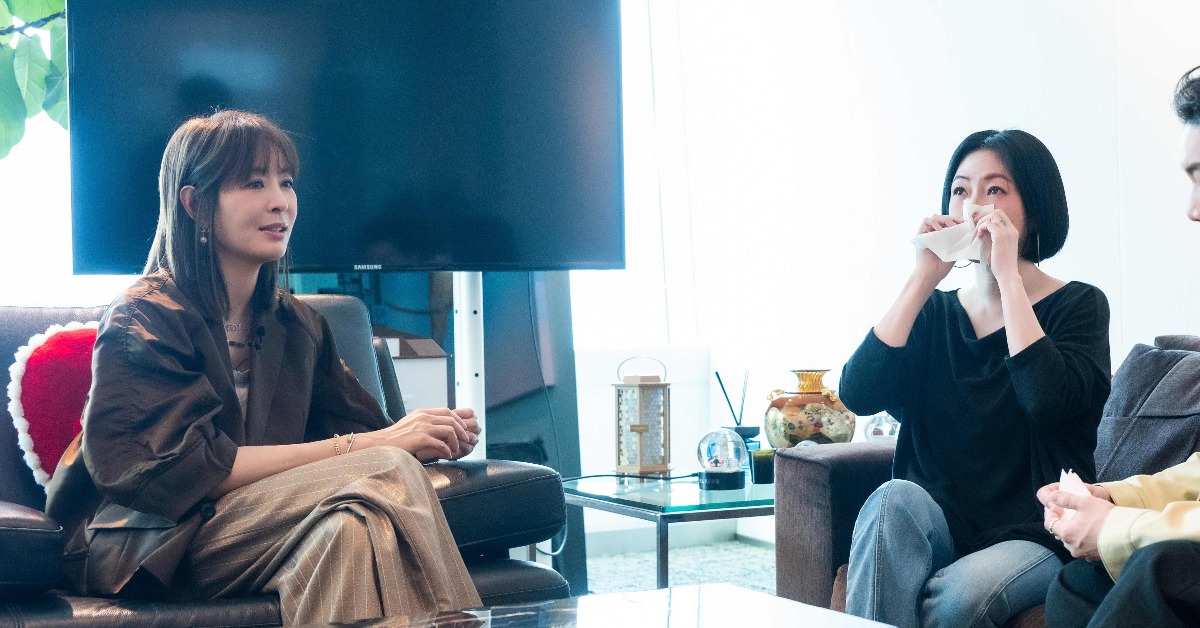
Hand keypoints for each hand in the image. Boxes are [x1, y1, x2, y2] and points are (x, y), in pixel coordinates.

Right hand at [361, 407, 480, 461]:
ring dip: (456, 441)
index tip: (463, 430)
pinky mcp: (420, 438)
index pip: (448, 411)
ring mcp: (422, 426)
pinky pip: (441, 443)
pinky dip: (447, 450)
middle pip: (452, 419)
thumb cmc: (395, 438)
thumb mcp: (411, 425)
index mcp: (423, 412)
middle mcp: (424, 417)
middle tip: (466, 440)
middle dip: (462, 430)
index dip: (459, 420)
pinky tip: (448, 455)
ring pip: (450, 430)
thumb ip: (425, 423)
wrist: (379, 443)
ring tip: (457, 449)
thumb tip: (439, 429)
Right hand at [914, 214, 958, 283]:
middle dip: (951, 218)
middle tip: (957, 224)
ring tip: (949, 226)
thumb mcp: (955, 250)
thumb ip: (960, 240)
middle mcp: (934, 233)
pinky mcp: (920, 235)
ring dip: (943, 219)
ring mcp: (927, 233)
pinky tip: (939, 229)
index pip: (949, 222)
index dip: (956, 220)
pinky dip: (933, 222)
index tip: (963, 222)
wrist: (932, 273)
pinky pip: (925, 221)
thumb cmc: (943, 265)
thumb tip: (969, 230)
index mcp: (942, 236)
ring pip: (934, 217)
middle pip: (942, 218)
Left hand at [973, 207, 1020, 280]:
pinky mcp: (1000, 236)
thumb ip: (990, 237)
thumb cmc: (1001, 264)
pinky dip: (981, 228)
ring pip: (993, 216)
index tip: (980, 225)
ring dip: (982, 222)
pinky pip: (988, 224)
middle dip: (984, 216)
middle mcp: (1012, 230)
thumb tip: (981, 231)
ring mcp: (1007, 232)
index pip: (1002, 216)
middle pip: (998, 212)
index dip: (989, 217)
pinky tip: (979, 237)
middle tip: (976, 226)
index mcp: (1012, 232)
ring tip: (977, 233)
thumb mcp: (996, 247)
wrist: (1007, 274)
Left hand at [1037, 482, 1114, 561]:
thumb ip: (1066, 499)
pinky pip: (1084, 548)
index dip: (1051, 514)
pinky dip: (1084, 540)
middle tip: (1068, 513)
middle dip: (1062, 523)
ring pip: (1072, 542)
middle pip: (1060, 533)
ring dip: (1073, 532)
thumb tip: (1052, 496)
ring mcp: (1083, 554)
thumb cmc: (1106, 517)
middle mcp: (1072, 547)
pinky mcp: (1094, 558)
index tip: (1056, 507)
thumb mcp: (1085, 502)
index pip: (1049, 524)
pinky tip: (1092, 532)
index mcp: (1066, 533)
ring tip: (1081, 522)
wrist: (1129, 535)